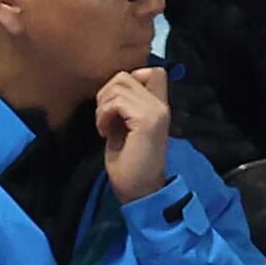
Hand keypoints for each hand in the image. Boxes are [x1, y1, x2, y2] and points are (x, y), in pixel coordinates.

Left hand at [96, 66, 172, 203]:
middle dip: (107, 93)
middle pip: (126, 75)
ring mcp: (156, 112)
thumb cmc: (130, 165)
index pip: (154, 72)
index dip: (129, 80)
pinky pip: (116, 102)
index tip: (117, 106)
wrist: (140, 192)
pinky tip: (105, 133)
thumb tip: (113, 87)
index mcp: (160, 107)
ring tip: (105, 127)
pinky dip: (104, 115)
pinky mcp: (147, 121)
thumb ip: (127, 105)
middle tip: (105, 118)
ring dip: (103, 106)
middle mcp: (162, 106)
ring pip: (119, 85)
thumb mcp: (126, 127)